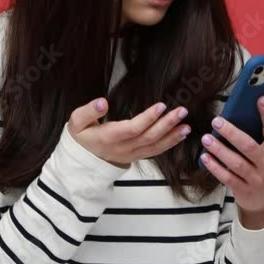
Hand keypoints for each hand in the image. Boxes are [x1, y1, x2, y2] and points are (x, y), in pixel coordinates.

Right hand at [67, 98, 190, 167]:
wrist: (81, 160)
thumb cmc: (81, 136)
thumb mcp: (77, 121)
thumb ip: (89, 111)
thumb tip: (102, 102)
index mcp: (109, 138)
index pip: (132, 129)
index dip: (148, 118)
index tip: (161, 106)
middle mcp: (123, 148)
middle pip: (148, 137)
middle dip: (167, 124)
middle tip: (182, 111)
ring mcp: (131, 154)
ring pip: (155, 147)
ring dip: (172, 136)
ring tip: (187, 126)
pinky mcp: (136, 156)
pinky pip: (155, 152)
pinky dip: (169, 144)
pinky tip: (180, 135)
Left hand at [199, 95, 263, 222]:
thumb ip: (262, 134)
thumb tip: (245, 109)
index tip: (260, 99)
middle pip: (249, 147)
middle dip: (232, 133)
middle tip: (216, 121)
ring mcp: (256, 179)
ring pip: (236, 163)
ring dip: (219, 150)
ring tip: (206, 138)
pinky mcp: (244, 189)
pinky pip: (227, 177)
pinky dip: (215, 167)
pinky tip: (205, 157)